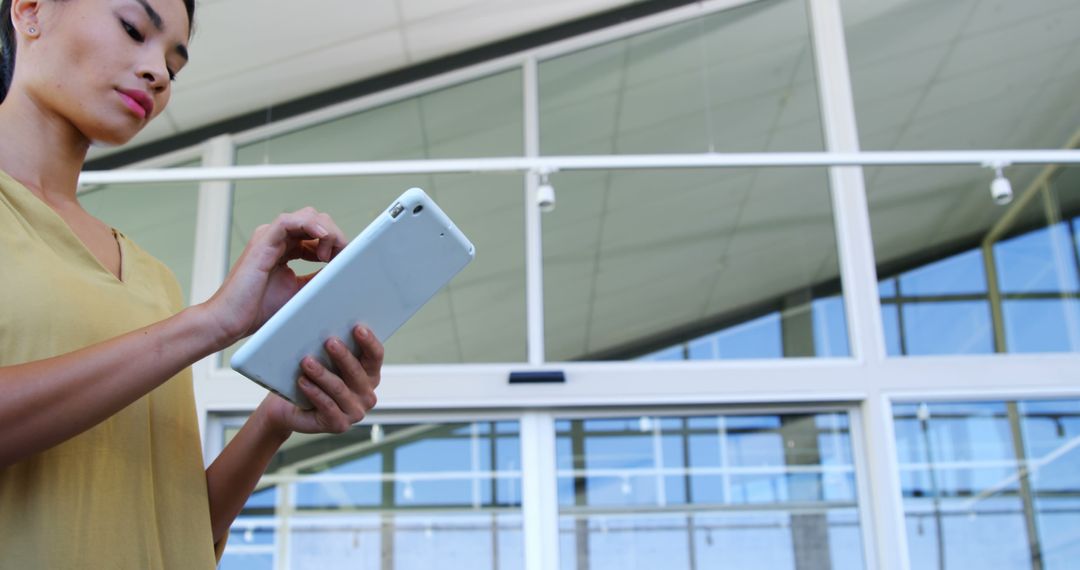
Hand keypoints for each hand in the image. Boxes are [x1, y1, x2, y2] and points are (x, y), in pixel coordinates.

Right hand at [203, 208, 347, 343]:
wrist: (230, 321)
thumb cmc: (258, 310)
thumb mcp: (300, 292)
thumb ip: (318, 278)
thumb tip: (342, 272)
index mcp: (286, 249)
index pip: (318, 234)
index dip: (336, 243)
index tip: (347, 260)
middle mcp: (278, 240)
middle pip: (316, 221)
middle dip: (334, 235)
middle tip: (341, 257)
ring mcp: (269, 238)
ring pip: (307, 216)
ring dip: (326, 231)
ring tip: (330, 253)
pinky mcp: (262, 241)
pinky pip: (289, 221)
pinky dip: (309, 225)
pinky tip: (322, 238)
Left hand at [261, 325, 382, 434]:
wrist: (289, 407)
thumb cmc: (310, 377)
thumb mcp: (325, 359)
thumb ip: (334, 345)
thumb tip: (330, 316)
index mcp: (370, 375)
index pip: (376, 356)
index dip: (368, 342)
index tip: (357, 327)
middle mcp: (367, 395)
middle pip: (357, 372)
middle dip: (343, 356)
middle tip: (328, 341)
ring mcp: (355, 412)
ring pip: (340, 389)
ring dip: (322, 374)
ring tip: (306, 361)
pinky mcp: (339, 425)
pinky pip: (327, 406)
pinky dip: (314, 392)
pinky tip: (303, 381)